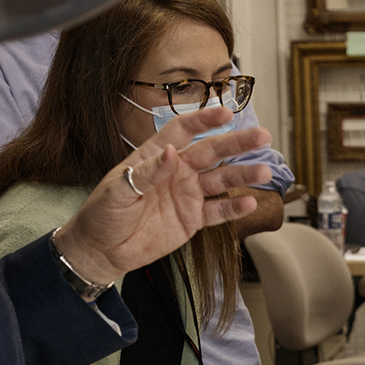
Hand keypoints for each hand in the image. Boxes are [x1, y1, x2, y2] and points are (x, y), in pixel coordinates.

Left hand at [55, 107, 271, 287]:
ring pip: (221, 180)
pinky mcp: (193, 219)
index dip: (204, 120)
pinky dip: (234, 208)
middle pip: (212, 152)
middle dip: (237, 144)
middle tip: (262, 136)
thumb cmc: (102, 215)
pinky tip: (249, 202)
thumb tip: (172, 152)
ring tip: (263, 172)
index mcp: (155, 157)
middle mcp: (177, 172)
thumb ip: (147, 172)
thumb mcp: (118, 190)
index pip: (183, 131)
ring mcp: (187, 195)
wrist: (101, 251)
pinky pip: (218, 212)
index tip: (225, 113)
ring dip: (243, 174)